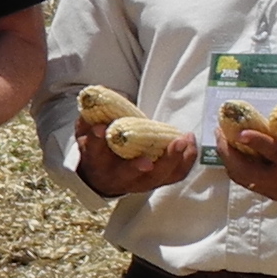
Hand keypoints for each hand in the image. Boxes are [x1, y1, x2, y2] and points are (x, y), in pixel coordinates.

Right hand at [74, 118, 199, 196]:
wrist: (106, 177)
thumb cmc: (99, 151)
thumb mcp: (86, 135)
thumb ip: (89, 119)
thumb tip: (98, 96)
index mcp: (97, 163)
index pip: (95, 152)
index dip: (97, 141)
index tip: (101, 128)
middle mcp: (118, 177)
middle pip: (129, 174)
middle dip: (140, 164)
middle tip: (152, 151)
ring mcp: (141, 181)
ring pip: (158, 176)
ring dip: (172, 159)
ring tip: (182, 140)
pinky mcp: (159, 180)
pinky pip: (176, 174)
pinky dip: (186, 159)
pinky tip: (190, 142)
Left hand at [217, 100, 276, 216]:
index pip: (274, 153)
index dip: (255, 141)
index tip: (239, 130)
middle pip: (246, 170)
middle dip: (228, 151)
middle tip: (219, 130)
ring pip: (244, 179)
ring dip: (229, 161)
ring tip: (222, 141)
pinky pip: (250, 184)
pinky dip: (237, 171)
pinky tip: (235, 156)